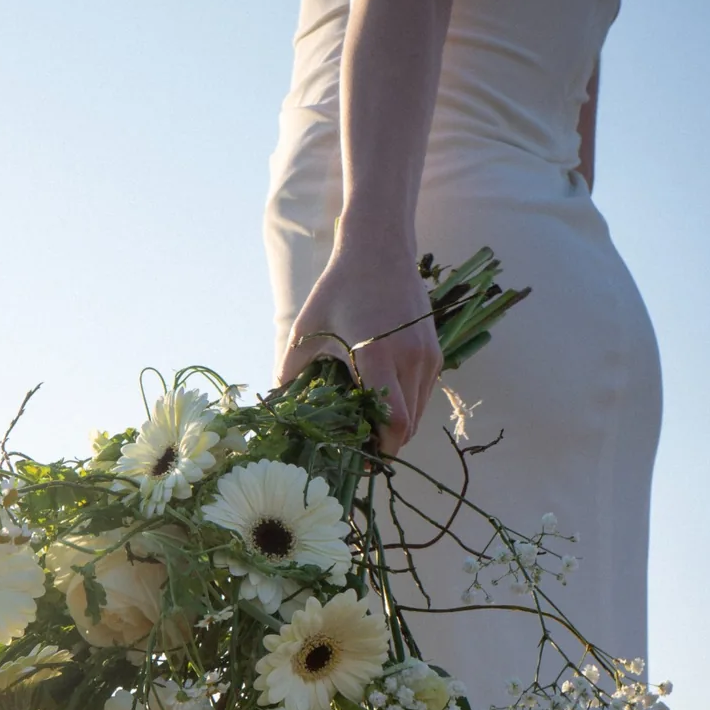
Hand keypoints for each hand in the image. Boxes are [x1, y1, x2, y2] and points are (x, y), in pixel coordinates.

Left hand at [275, 246, 442, 456]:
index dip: (380, 450)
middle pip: (409, 426)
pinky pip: (424, 393)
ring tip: (370, 431)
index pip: (394, 422)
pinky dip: (407, 406)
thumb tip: (275, 402)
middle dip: (386, 445)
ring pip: (420, 412)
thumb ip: (290, 368)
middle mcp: (410, 358)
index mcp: (378, 355)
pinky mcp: (434, 350)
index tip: (360, 462)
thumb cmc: (340, 285)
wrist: (380, 247)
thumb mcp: (307, 327)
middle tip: (361, 453)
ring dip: (398, 427)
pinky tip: (383, 403)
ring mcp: (427, 355)